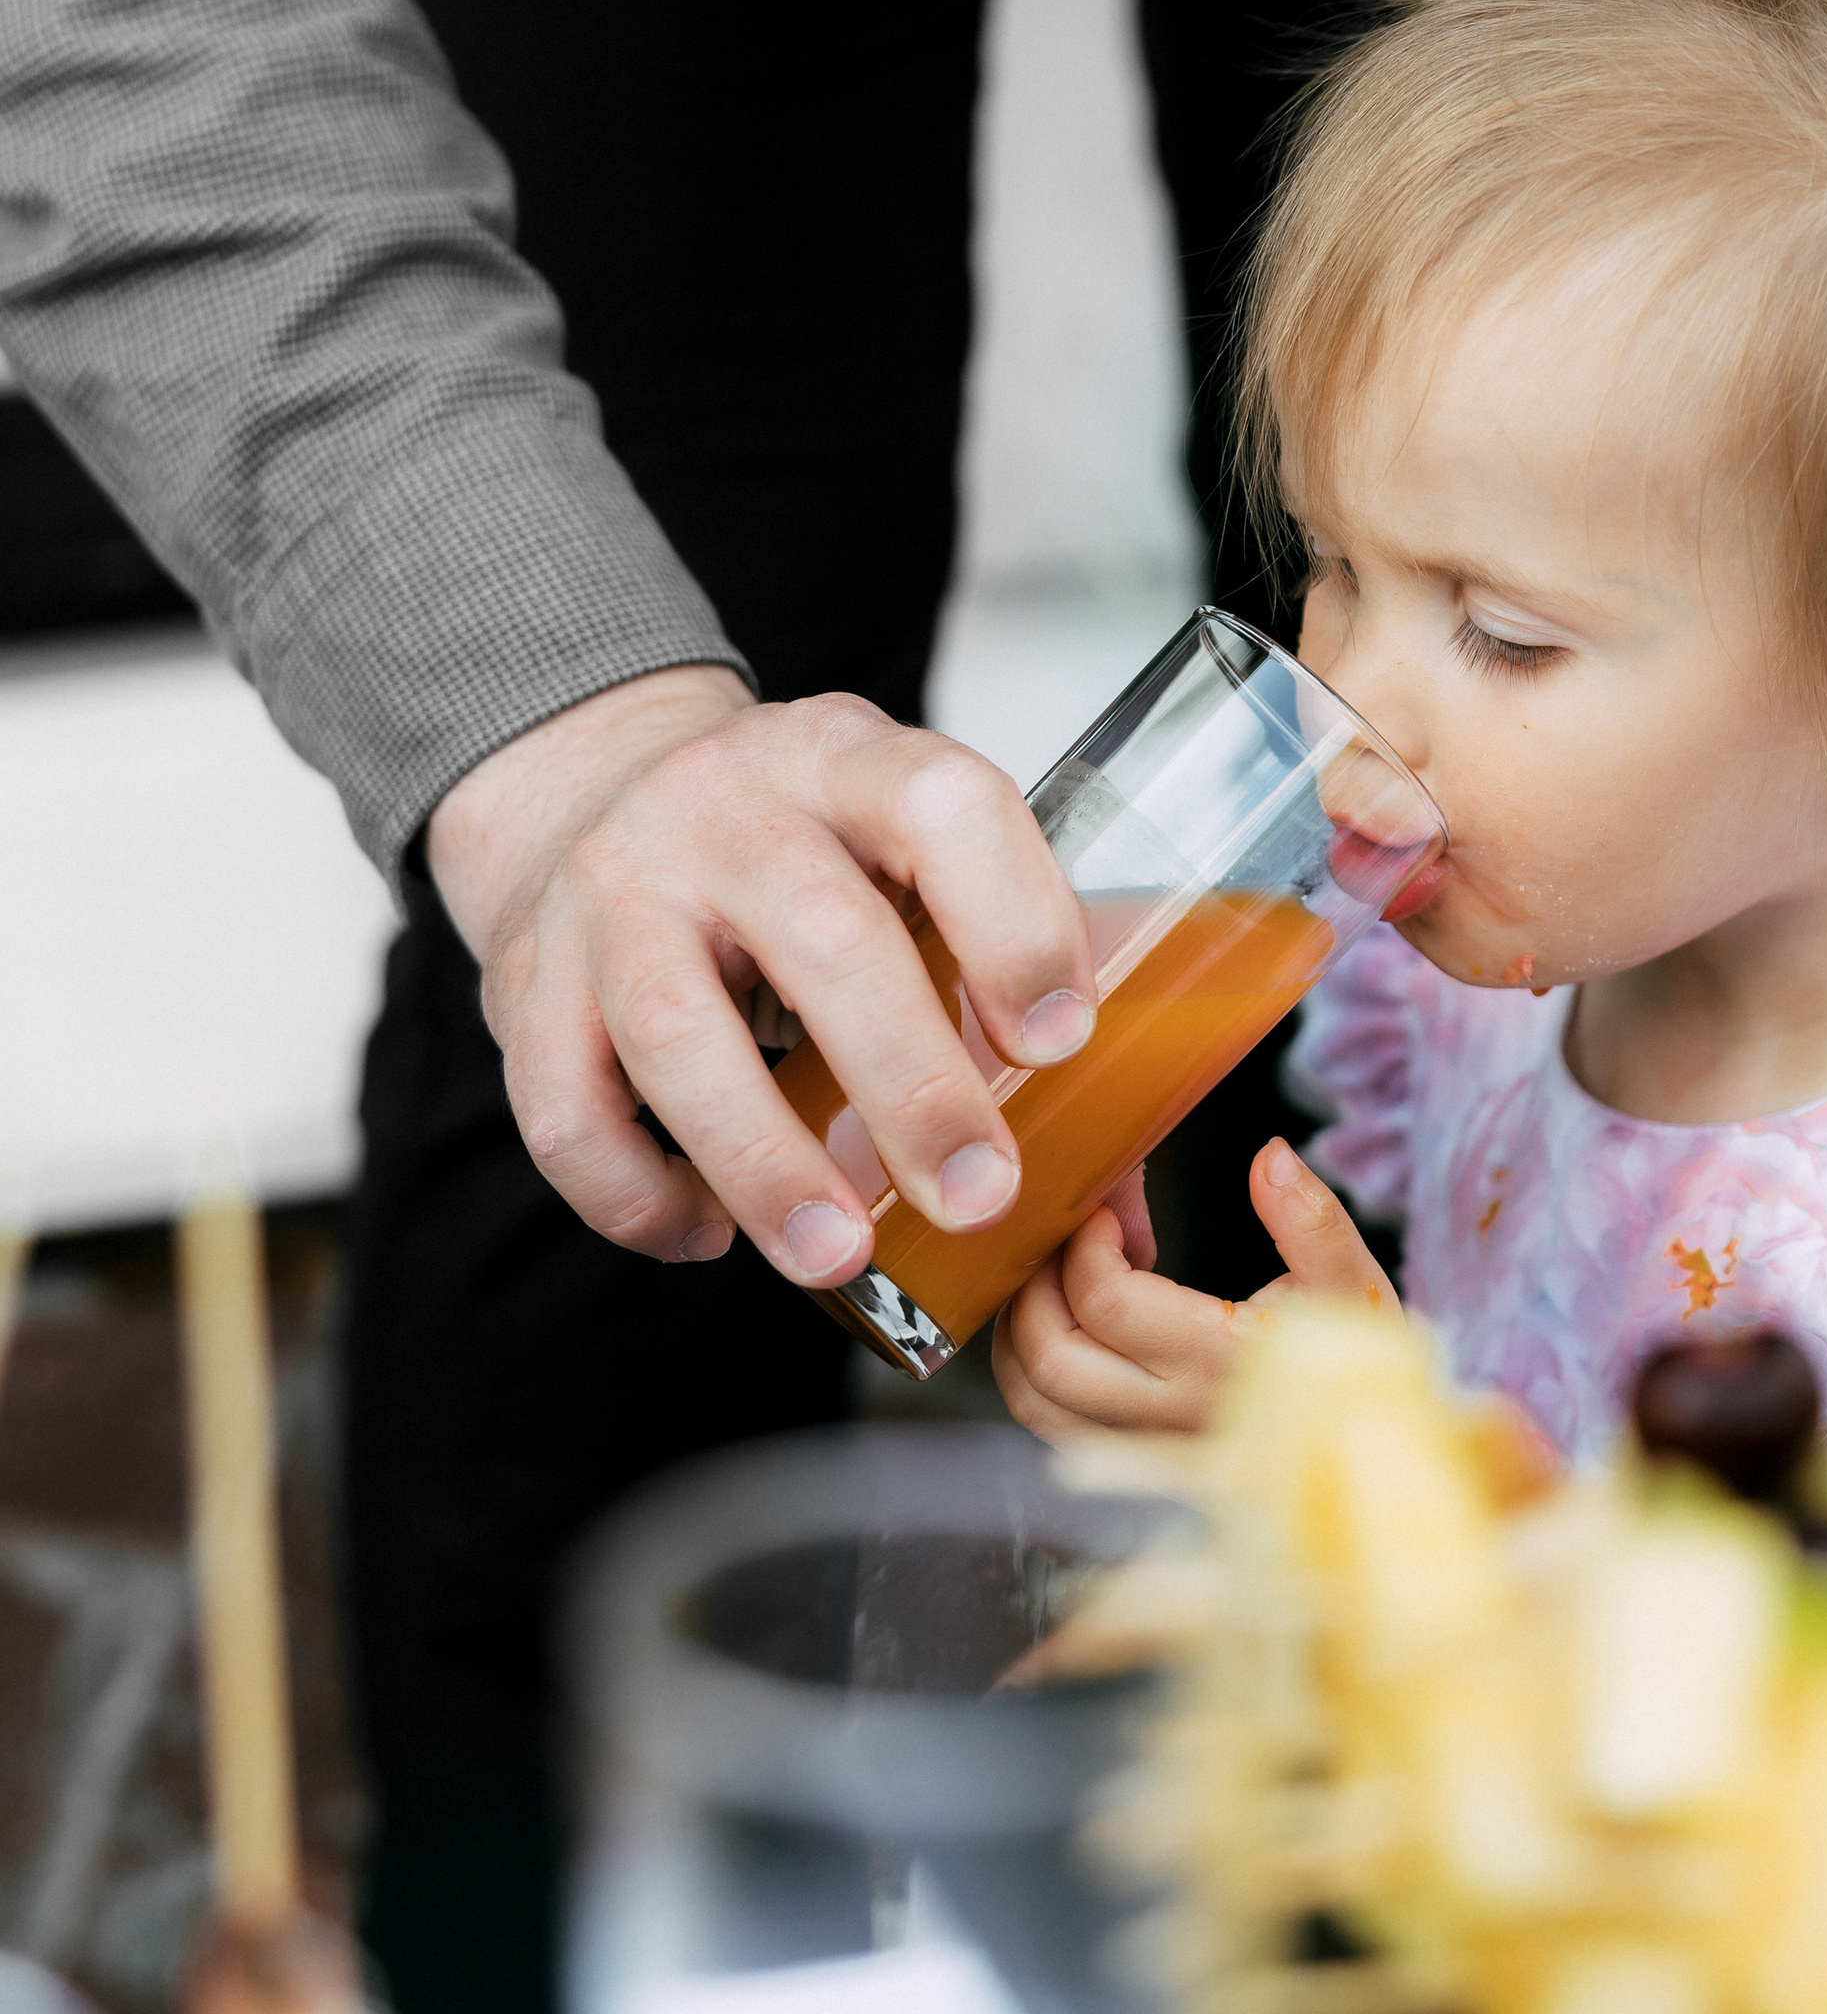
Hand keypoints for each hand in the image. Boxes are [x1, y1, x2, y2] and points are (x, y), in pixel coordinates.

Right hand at [425, 667, 1095, 1291]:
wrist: (590, 794)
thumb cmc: (791, 850)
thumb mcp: (893, 844)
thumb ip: (988, 964)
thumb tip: (1112, 1169)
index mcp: (844, 757)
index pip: (941, 804)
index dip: (1012, 921)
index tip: (1060, 1039)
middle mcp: (721, 806)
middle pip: (820, 933)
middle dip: (910, 1082)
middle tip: (978, 1194)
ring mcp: (612, 892)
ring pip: (676, 1027)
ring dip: (764, 1159)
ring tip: (837, 1256)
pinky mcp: (527, 985)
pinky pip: (566, 1108)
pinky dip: (636, 1194)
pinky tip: (704, 1234)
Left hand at [989, 1137, 1399, 1441]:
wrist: (1372, 1443)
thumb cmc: (1358, 1358)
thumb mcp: (1354, 1282)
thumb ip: (1313, 1220)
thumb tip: (1270, 1157)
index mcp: (1221, 1362)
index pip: (1109, 1302)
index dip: (1088, 1245)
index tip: (1105, 1214)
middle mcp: (1174, 1417)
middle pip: (1053, 1358)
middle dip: (1038, 1285)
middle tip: (1062, 1241)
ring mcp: (1150, 1451)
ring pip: (1039, 1405)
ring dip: (1023, 1335)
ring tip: (1052, 1282)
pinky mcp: (1138, 1467)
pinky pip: (1056, 1433)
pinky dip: (1036, 1380)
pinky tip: (1067, 1332)